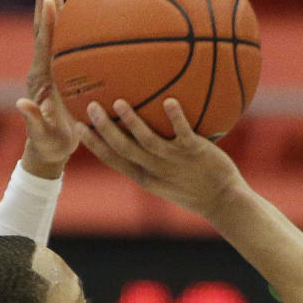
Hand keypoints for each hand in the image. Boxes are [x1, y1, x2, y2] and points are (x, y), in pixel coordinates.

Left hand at [15, 0, 80, 176]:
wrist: (45, 151)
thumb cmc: (49, 146)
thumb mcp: (43, 137)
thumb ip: (33, 121)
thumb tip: (21, 104)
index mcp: (41, 80)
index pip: (45, 46)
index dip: (49, 23)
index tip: (51, 0)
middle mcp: (41, 69)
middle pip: (42, 30)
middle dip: (43, 3)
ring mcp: (45, 68)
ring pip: (48, 32)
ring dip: (50, 7)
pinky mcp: (52, 71)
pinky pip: (57, 42)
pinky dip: (62, 23)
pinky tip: (70, 10)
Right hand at [77, 97, 244, 218]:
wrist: (224, 201)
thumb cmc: (194, 188)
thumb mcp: (165, 181)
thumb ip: (150, 162)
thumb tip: (138, 137)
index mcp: (145, 178)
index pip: (113, 160)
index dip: (94, 145)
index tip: (78, 127)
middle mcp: (156, 170)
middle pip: (123, 149)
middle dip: (105, 129)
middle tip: (91, 106)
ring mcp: (175, 161)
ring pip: (148, 141)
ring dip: (132, 122)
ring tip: (118, 102)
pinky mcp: (195, 152)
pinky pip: (183, 133)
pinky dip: (175, 118)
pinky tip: (168, 101)